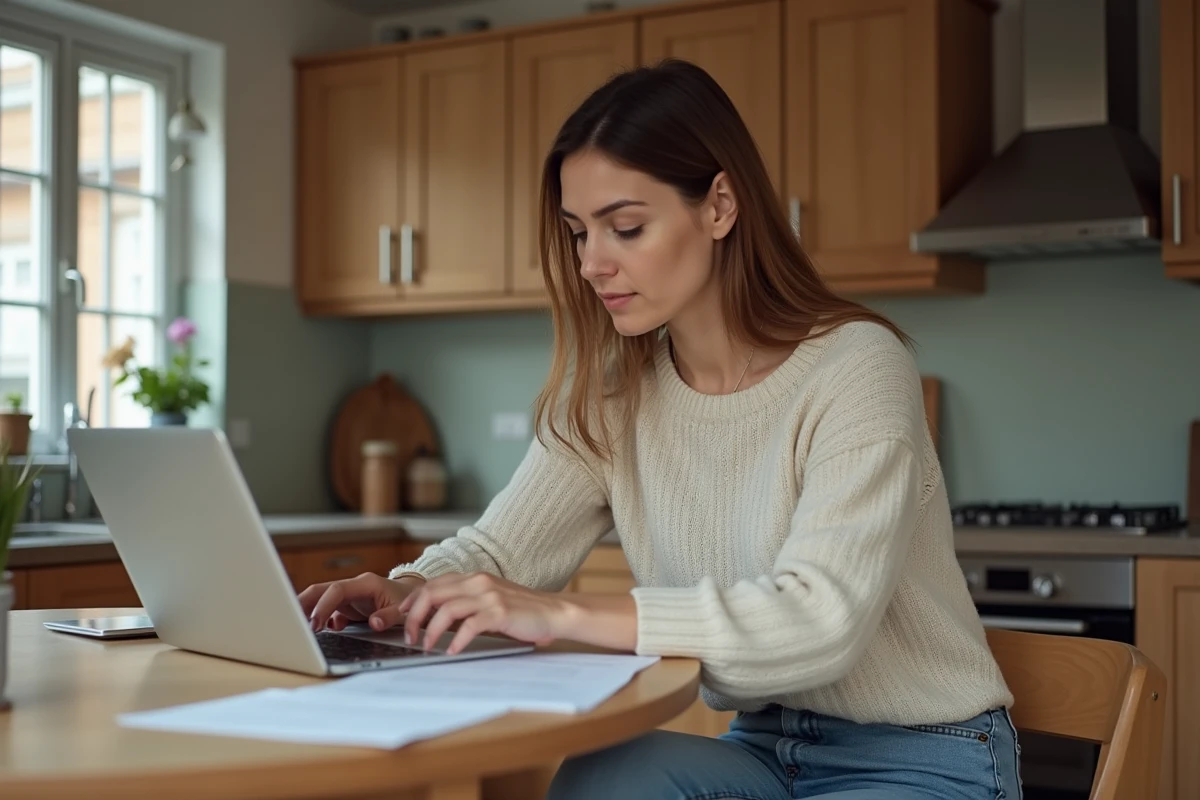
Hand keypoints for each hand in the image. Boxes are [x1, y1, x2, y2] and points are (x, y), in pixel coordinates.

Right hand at [298, 572, 425, 632]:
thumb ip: (389, 616)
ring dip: (308, 612)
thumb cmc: (408, 602)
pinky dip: (320, 621)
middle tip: (293, 625)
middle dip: (304, 605)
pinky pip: (327, 612)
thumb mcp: (404, 610)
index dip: (323, 605)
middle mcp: (353, 587)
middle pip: (321, 591)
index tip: (315, 623)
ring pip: (320, 600)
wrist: (413, 598)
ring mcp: (348, 597)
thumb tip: (374, 624)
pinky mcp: (346, 607)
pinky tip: (319, 633)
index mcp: (365, 584)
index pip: (337, 590)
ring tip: (296, 629)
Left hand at [390, 572, 569, 654]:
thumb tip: (438, 617)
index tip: (402, 615)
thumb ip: (467, 602)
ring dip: (431, 630)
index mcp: (474, 578)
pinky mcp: (500, 612)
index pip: (433, 584)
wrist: (555, 612)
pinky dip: (456, 640)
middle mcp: (478, 582)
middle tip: (410, 636)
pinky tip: (452, 651)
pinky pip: (469, 625)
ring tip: (427, 646)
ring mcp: (489, 596)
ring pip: (446, 609)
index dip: (413, 600)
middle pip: (432, 594)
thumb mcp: (491, 599)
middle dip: (414, 616)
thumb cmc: (523, 610)